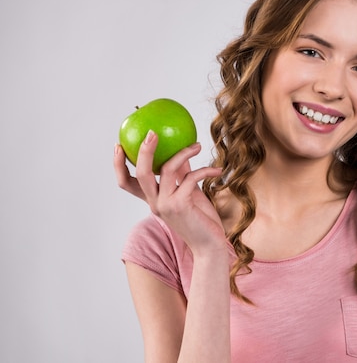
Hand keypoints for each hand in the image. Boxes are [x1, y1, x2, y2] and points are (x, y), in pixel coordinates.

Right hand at [114, 130, 226, 254]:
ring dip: (184, 153)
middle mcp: (155, 203)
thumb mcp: (189, 193)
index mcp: (153, 200)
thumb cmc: (201, 220)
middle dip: (144, 151)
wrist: (211, 245)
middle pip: (141, 173)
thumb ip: (182, 175)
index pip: (127, 183)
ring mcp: (166, 205)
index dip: (118, 165)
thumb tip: (182, 151)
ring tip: (197, 145)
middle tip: (152, 133)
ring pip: (167, 169)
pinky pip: (189, 178)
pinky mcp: (180, 205)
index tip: (119, 146)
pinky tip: (217, 171)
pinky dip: (204, 171)